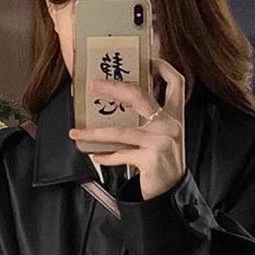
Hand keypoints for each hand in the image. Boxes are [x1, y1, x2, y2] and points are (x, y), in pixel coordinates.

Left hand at [69, 57, 186, 200]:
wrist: (171, 195)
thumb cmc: (162, 165)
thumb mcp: (163, 139)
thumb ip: (150, 122)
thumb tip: (118, 107)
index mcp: (175, 116)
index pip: (176, 83)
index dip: (163, 67)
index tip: (146, 59)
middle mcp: (170, 125)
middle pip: (139, 96)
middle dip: (114, 87)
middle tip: (94, 85)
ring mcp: (160, 141)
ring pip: (120, 130)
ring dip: (94, 132)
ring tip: (77, 132)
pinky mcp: (150, 158)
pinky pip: (120, 154)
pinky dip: (106, 157)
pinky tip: (96, 156)